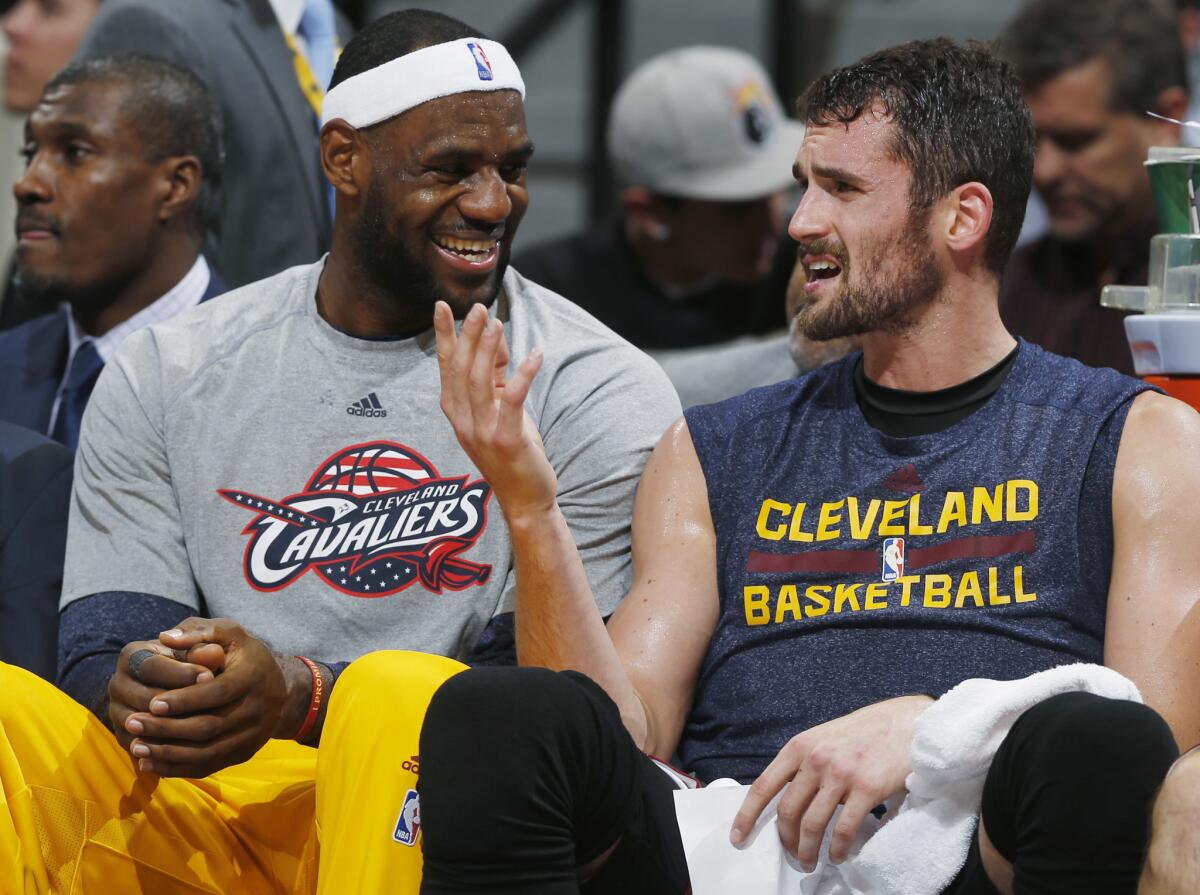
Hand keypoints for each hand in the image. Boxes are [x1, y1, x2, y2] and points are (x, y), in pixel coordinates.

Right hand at [108, 639, 218, 750]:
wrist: (171, 686)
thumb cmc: (188, 663)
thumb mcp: (195, 653)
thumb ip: (204, 652)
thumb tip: (214, 653)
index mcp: (132, 656)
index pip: (151, 666)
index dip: (181, 672)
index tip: (210, 677)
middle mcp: (117, 684)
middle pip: (144, 698)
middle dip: (178, 703)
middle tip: (210, 706)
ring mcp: (116, 712)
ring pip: (142, 724)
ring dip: (172, 727)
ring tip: (205, 726)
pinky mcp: (124, 736)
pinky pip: (142, 746)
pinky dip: (166, 746)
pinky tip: (194, 744)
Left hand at [121, 618, 310, 777]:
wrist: (281, 690)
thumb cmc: (245, 657)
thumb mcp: (230, 634)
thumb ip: (199, 632)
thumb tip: (165, 638)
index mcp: (253, 677)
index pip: (216, 693)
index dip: (183, 700)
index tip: (151, 702)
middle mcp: (257, 710)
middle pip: (208, 726)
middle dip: (167, 727)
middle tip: (132, 722)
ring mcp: (251, 737)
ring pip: (205, 752)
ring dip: (167, 753)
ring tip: (136, 746)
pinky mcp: (243, 754)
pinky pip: (207, 766)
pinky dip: (177, 768)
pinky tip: (150, 763)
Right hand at [434, 301, 556, 518]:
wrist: (524, 499)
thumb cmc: (512, 450)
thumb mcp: (499, 408)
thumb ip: (495, 375)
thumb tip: (494, 335)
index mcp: (456, 411)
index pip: (446, 366)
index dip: (444, 336)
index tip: (442, 306)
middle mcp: (462, 421)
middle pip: (461, 370)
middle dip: (468, 336)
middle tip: (478, 308)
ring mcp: (481, 432)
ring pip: (479, 382)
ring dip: (487, 350)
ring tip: (497, 322)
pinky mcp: (505, 440)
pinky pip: (512, 400)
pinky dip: (523, 375)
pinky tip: (536, 354)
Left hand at [731, 694, 931, 869]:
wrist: (906, 722)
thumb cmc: (864, 732)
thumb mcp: (823, 738)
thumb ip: (804, 763)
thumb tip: (787, 799)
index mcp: (799, 747)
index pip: (764, 786)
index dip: (747, 816)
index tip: (738, 837)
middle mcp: (815, 759)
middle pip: (787, 811)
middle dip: (786, 840)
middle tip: (791, 854)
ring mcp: (840, 774)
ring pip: (812, 824)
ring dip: (808, 850)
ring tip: (810, 861)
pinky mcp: (866, 788)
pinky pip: (844, 829)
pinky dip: (838, 848)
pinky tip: (839, 855)